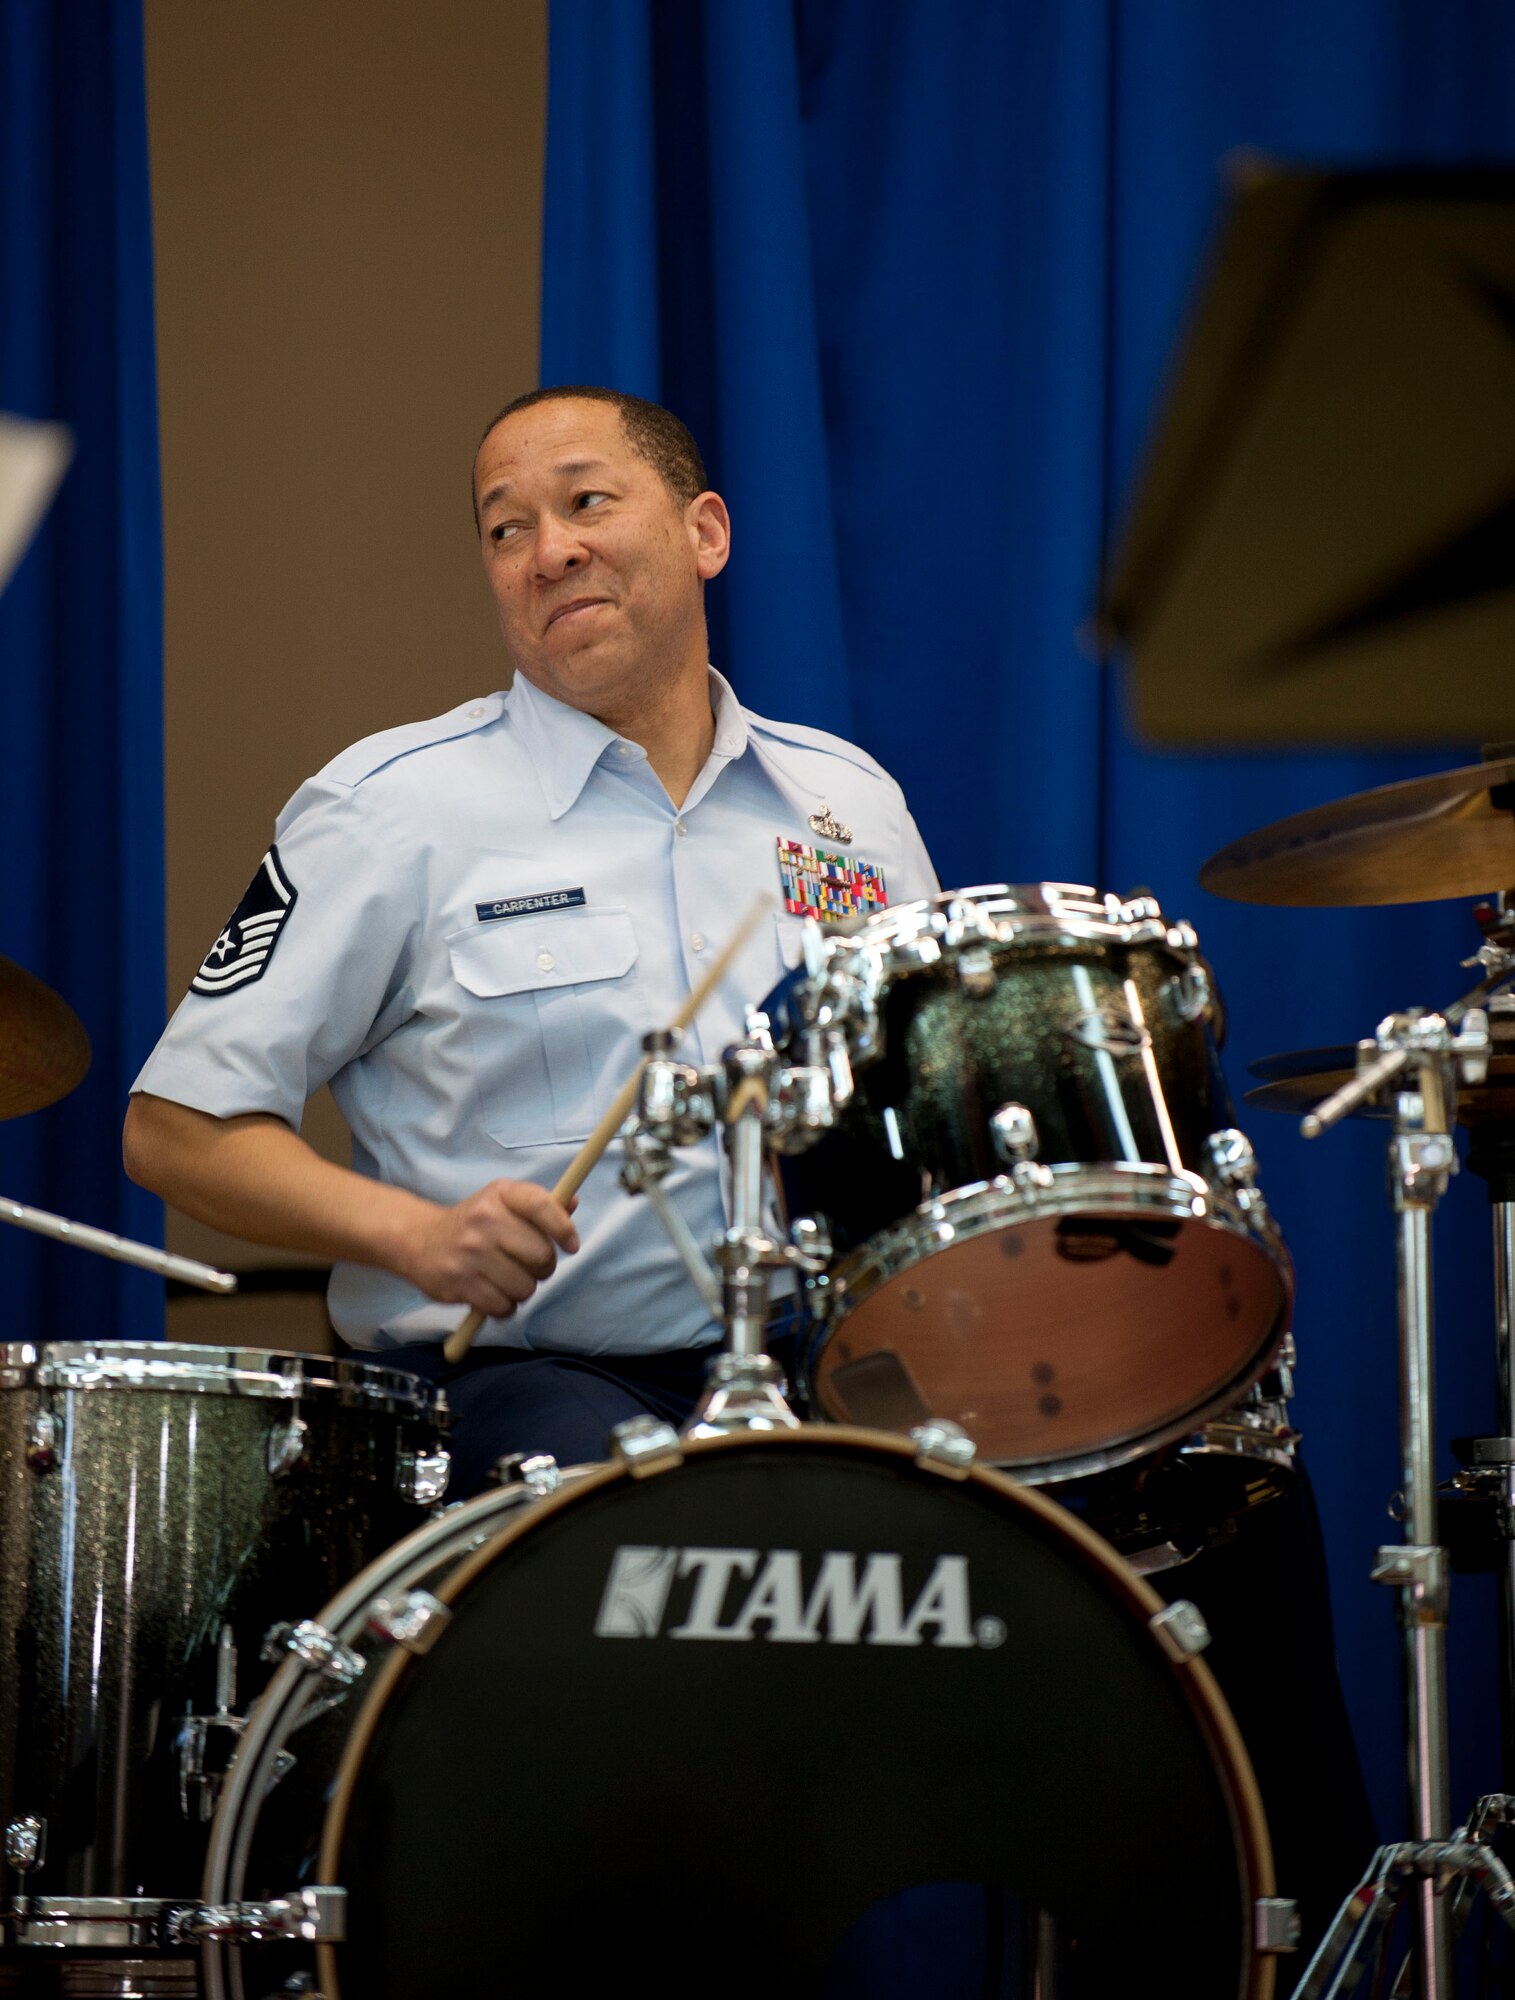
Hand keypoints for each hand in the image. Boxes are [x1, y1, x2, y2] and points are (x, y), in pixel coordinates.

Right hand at [397, 1180, 578, 1318]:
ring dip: (522, 1289)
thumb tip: (572, 1203)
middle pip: (541, 1255)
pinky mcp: (459, 1283)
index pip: (542, 1205)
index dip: (563, 1229)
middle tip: (530, 1266)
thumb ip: (538, 1205)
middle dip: (543, 1268)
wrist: (418, 1240)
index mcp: (500, 1193)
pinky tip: (492, 1292)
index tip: (571, 1245)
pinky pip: (503, 1307)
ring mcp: (470, 1252)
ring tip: (507, 1278)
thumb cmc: (473, 1222)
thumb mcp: (501, 1202)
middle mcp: (484, 1219)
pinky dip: (503, 1306)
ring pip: (525, 1287)